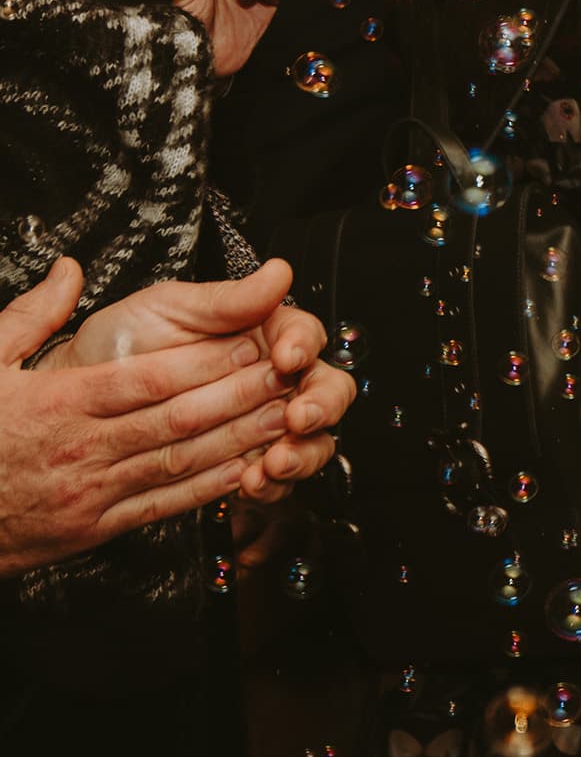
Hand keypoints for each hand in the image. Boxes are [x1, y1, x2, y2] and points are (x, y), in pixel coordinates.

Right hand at [0, 258, 338, 577]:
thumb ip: (30, 316)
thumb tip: (70, 268)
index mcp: (57, 404)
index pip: (149, 379)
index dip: (208, 360)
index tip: (252, 338)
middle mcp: (81, 449)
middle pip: (178, 419)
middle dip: (243, 394)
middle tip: (292, 371)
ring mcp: (91, 492)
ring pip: (181, 462)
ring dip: (242, 439)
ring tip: (291, 415)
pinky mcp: (95, 528)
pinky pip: (164, 506)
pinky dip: (211, 489)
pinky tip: (251, 469)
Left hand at [50, 258, 355, 517]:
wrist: (77, 403)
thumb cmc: (120, 348)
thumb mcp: (167, 310)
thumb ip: (228, 298)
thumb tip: (279, 271)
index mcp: (263, 333)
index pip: (306, 335)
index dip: (304, 346)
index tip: (287, 356)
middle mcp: (274, 379)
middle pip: (327, 389)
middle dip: (320, 405)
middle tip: (297, 416)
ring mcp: (266, 424)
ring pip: (313, 440)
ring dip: (303, 453)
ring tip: (276, 461)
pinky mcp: (250, 462)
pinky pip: (279, 479)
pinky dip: (271, 485)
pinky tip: (252, 482)